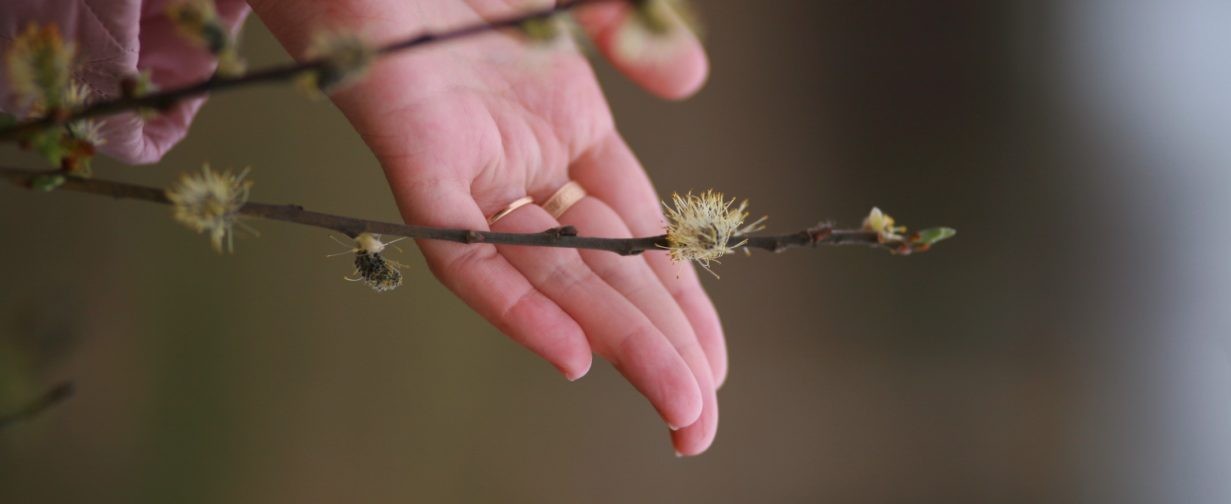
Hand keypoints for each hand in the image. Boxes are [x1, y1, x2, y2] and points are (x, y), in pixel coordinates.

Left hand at [248, 0, 724, 454]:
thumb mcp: (575, 4)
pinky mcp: (416, 163)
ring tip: (673, 410)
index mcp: (568, 131)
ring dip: (610, 342)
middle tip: (700, 425)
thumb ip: (638, 35)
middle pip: (604, 273)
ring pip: (549, 275)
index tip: (717, 366)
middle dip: (658, 349)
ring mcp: (474, 169)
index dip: (681, 303)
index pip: (639, 238)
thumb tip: (691, 85)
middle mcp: (524, 164)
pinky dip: (514, 301)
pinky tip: (568, 355)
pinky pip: (463, 250)